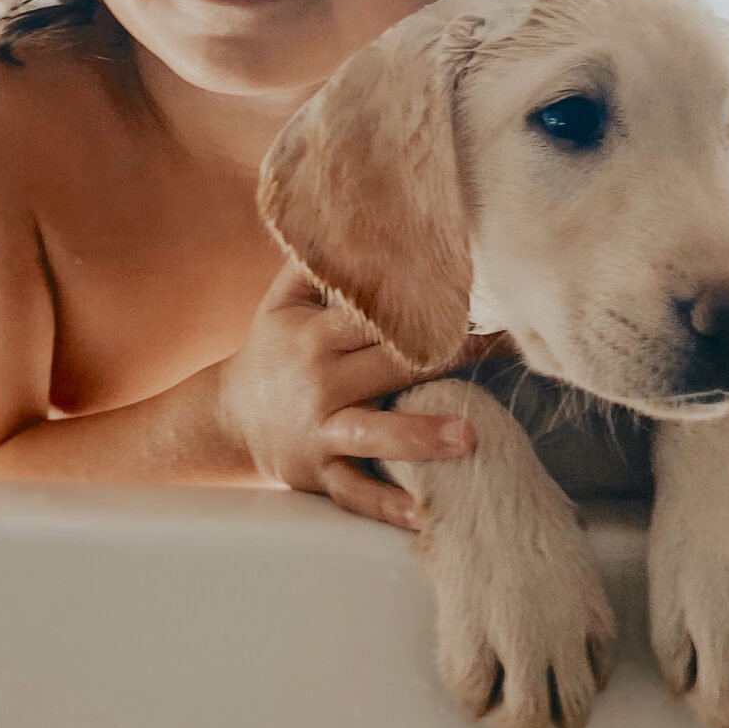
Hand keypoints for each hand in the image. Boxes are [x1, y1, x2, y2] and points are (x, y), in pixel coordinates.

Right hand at [215, 262, 475, 528]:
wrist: (229, 419)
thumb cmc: (270, 351)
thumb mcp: (281, 303)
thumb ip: (317, 264)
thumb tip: (354, 213)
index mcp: (315, 335)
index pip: (378, 316)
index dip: (426, 306)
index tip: (472, 299)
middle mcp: (320, 382)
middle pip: (391, 367)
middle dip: (446, 358)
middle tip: (500, 348)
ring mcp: (321, 430)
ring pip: (375, 433)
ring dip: (423, 436)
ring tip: (469, 437)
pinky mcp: (320, 472)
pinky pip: (356, 492)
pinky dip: (388, 505)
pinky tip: (425, 514)